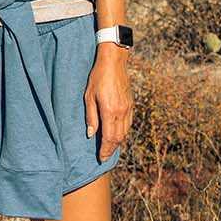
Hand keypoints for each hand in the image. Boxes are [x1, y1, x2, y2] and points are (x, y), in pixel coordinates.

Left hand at [84, 44, 131, 161]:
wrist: (114, 62)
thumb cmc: (98, 77)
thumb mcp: (89, 96)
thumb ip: (91, 117)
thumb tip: (90, 135)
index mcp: (110, 111)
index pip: (108, 138)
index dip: (105, 150)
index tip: (101, 158)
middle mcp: (121, 112)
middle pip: (118, 138)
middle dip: (111, 149)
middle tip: (104, 156)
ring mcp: (128, 108)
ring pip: (125, 132)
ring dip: (118, 142)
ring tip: (110, 148)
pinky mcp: (131, 104)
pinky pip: (128, 123)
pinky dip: (123, 132)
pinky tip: (118, 134)